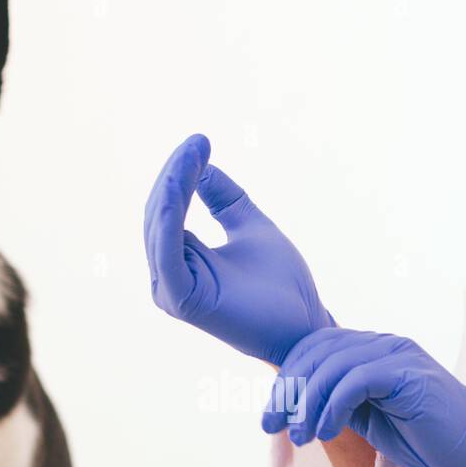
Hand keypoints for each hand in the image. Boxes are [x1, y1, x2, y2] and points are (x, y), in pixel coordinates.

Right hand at [143, 134, 334, 365]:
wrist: (306, 324)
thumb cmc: (283, 284)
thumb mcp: (250, 226)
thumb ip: (224, 199)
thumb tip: (200, 166)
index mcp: (180, 262)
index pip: (168, 211)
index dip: (179, 175)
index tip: (200, 141)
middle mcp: (168, 278)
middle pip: (159, 215)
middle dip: (175, 175)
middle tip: (197, 142)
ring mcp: (171, 292)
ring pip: (161, 227)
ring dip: (174, 186)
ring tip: (194, 152)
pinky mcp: (181, 300)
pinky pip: (168, 249)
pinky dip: (173, 213)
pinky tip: (184, 182)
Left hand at [262, 328, 465, 466]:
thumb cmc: (423, 439)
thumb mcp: (366, 417)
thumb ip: (336, 401)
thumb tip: (294, 404)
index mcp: (371, 350)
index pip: (315, 347)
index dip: (286, 377)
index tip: (271, 415)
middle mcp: (383, 344)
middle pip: (318, 351)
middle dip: (287, 389)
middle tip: (272, 425)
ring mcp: (397, 355)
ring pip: (332, 364)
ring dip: (306, 403)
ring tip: (300, 435)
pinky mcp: (407, 373)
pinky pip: (355, 379)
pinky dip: (332, 406)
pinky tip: (326, 432)